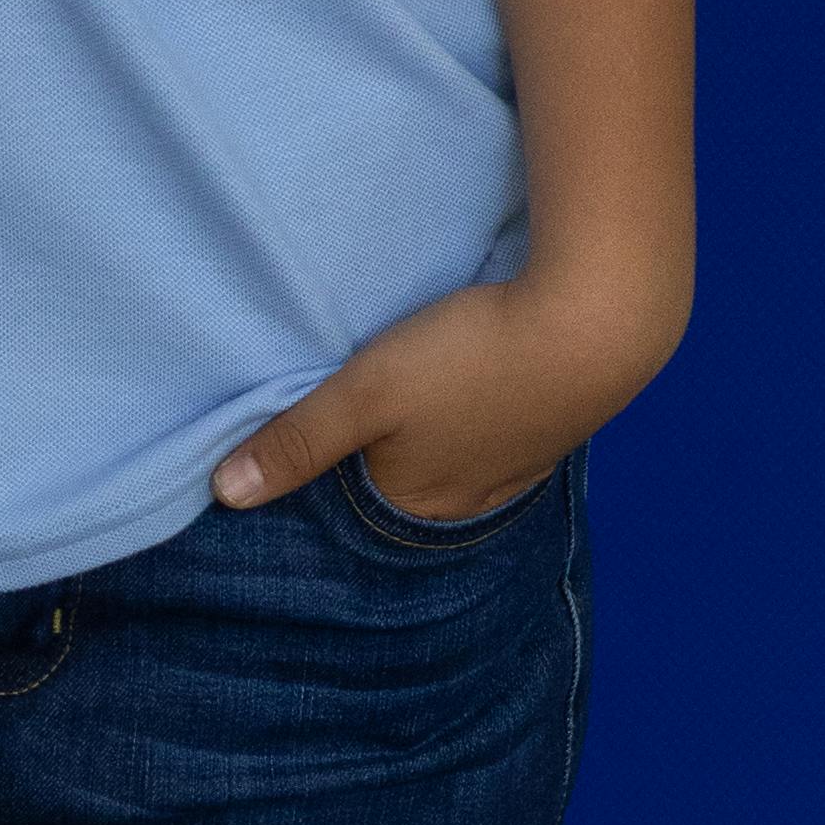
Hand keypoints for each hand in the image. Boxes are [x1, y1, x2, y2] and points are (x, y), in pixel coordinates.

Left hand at [212, 272, 680, 525]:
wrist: (600, 320)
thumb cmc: (471, 358)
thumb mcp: (366, 393)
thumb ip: (296, 440)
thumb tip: (224, 494)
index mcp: (419, 505)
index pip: (352, 504)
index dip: (329, 471)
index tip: (311, 430)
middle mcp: (472, 501)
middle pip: (405, 484)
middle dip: (379, 457)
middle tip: (360, 409)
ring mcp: (521, 467)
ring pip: (455, 457)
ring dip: (433, 434)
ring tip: (412, 395)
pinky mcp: (554, 425)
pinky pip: (497, 431)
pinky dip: (478, 415)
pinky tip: (473, 385)